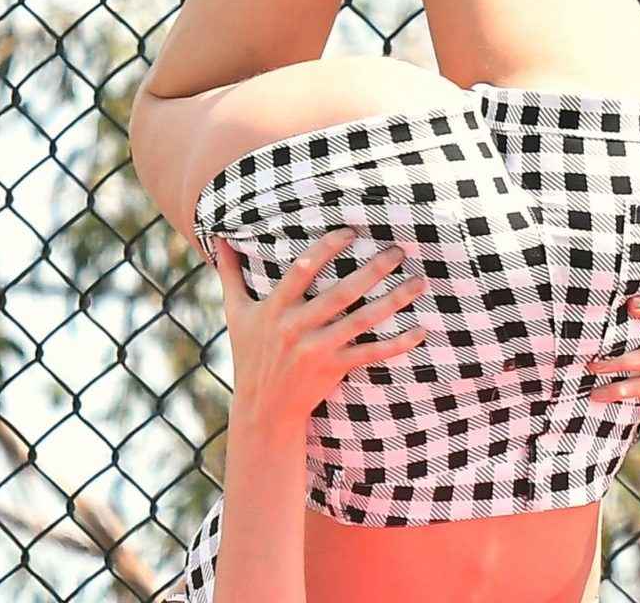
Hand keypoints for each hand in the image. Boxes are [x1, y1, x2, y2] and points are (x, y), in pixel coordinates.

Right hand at [212, 228, 428, 428]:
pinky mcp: (334, 368)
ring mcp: (317, 349)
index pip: (300, 271)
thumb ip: (230, 273)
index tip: (351, 231)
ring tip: (419, 281)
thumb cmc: (250, 354)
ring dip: (393, 301)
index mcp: (275, 309)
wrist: (262, 409)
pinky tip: (421, 330)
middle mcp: (297, 328)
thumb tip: (218, 237)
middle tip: (399, 249)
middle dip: (372, 270)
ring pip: (361, 321)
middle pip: (340, 294)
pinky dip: (397, 344)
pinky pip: (370, 354)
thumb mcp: (236, 313)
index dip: (326, 249)